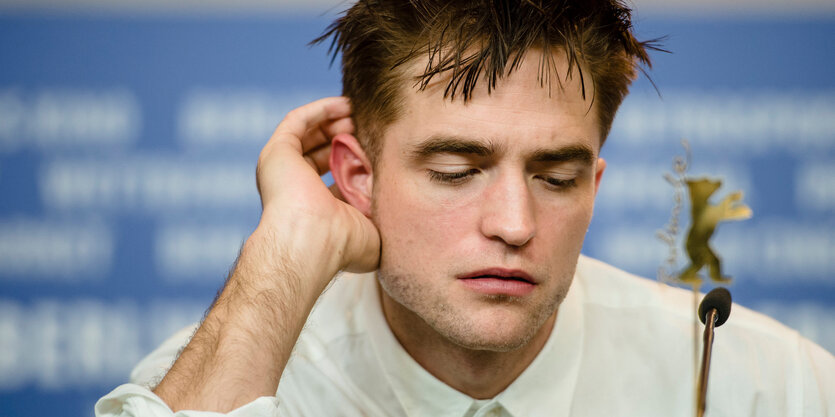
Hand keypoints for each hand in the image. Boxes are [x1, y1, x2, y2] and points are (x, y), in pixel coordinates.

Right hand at [255, 96, 379, 274]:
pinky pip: (298, 121)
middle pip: (321, 149)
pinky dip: (321, 110)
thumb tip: (403, 208)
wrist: (312, 241)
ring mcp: (284, 169)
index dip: (357, 156)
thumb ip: (383, 215)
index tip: (379, 145)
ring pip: (309, 132)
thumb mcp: (371, 229)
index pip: (336, 173)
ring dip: (335, 119)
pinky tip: (344, 105)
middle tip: (369, 124)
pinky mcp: (277, 152)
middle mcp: (296, 186)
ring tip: (359, 111)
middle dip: (346, 134)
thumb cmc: (342, 245)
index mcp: (315, 206)